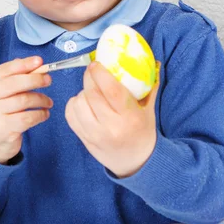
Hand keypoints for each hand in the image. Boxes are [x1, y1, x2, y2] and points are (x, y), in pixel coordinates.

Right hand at [0, 57, 52, 163]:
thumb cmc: (0, 113)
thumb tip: (35, 64)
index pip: (4, 70)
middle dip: (34, 79)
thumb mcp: (1, 94)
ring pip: (23, 100)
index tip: (40, 61)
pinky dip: (40, 114)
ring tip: (48, 102)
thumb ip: (14, 78)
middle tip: (48, 80)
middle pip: (13, 83)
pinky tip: (44, 114)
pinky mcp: (3, 129)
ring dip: (40, 99)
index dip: (23, 64)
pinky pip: (27, 118)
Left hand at [65, 61, 159, 177]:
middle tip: (93, 72)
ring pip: (78, 103)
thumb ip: (149, 86)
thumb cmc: (143, 131)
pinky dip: (73, 104)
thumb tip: (153, 60)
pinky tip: (83, 103)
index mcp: (130, 117)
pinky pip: (70, 115)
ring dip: (82, 92)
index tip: (96, 64)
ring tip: (91, 92)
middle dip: (89, 78)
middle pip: (92, 94)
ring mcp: (95, 135)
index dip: (100, 73)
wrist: (136, 162)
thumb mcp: (149, 109)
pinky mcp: (84, 140)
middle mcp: (111, 126)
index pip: (110, 90)